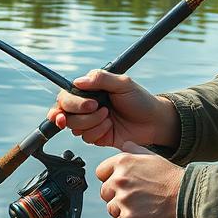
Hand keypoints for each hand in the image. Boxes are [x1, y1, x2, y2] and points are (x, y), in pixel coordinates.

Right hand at [47, 69, 178, 149]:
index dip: (68, 103)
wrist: (153, 122)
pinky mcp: (95, 136)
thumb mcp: (123, 84)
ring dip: (93, 123)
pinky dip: (99, 132)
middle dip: (82, 115)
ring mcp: (89, 122)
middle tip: (100, 110)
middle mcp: (85, 106)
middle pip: (64, 113)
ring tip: (109, 117)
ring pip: (74, 127)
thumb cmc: (140, 100)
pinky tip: (110, 127)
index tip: (87, 105)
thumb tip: (78, 81)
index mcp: (88, 91)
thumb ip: (100, 78)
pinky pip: (86, 138)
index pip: (65, 96)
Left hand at [96, 142, 183, 217]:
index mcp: (122, 162)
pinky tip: (143, 217)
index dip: (111, 179)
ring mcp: (123, 199)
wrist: (185, 197)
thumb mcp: (152, 157)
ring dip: (123, 211)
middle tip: (137, 197)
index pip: (101, 173)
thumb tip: (124, 144)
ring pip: (111, 209)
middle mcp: (119, 179)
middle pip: (104, 192)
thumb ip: (133, 150)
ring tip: (142, 207)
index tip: (123, 184)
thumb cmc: (170, 178)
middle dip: (116, 196)